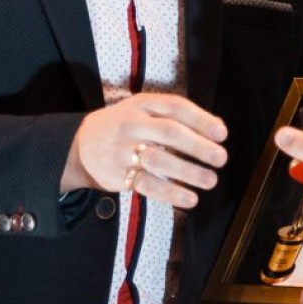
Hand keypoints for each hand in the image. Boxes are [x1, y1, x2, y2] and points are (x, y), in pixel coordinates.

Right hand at [63, 92, 227, 208]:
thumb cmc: (124, 126)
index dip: (201, 120)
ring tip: (210, 180)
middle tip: (220, 158)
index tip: (222, 134)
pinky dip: (171, 193)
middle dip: (198, 146)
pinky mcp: (119, 174)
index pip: (175, 107)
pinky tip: (190, 199)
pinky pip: (148, 185)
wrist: (80, 143)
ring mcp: (124, 150)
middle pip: (169, 133)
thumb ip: (176, 116)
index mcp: (142, 105)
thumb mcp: (143, 110)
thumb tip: (217, 129)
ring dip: (188, 172)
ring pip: (159, 160)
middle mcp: (133, 125)